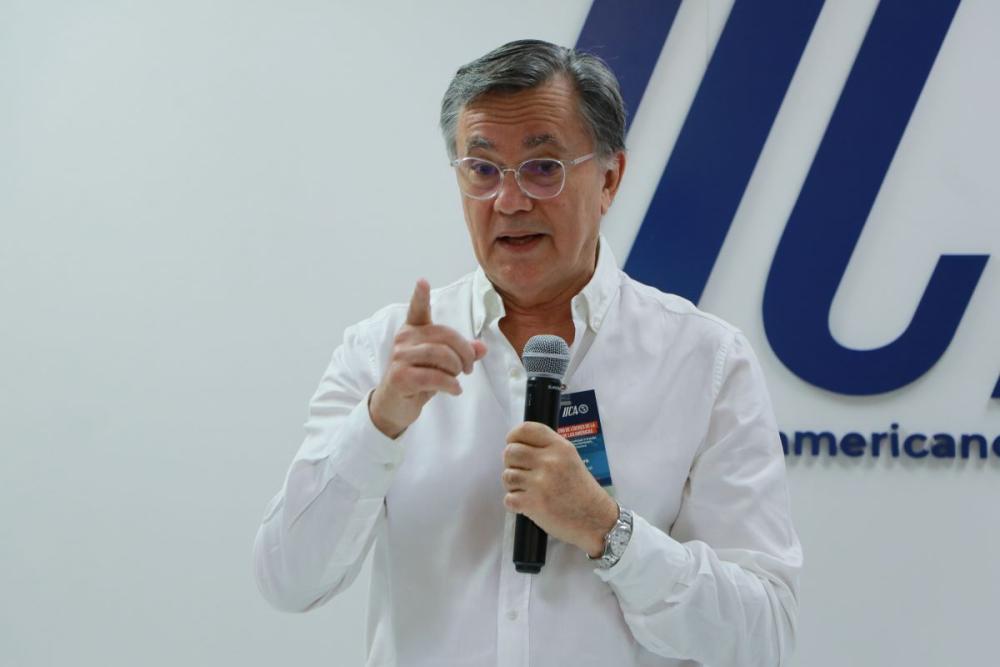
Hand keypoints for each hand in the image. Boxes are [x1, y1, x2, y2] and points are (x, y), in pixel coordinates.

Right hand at [369, 279, 486, 437]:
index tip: (422, 281)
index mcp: (413, 330)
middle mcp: (403, 339)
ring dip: (456, 369)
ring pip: (440, 355)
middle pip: (445, 336)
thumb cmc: (419, 379)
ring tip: (457, 378)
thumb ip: (461, 353)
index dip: (420, 296)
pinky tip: (454, 390)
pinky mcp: (400, 376)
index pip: (417, 309)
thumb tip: (481, 348)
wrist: (394, 405)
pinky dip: (450, 384)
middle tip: (468, 368)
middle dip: (464, 353)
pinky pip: (434, 376)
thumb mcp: (442, 364)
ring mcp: (399, 357)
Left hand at [501, 422, 618, 555]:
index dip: (514, 436)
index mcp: (560, 447)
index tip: (513, 444)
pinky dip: (515, 503)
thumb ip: (547, 449)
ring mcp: (540, 483)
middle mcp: (549, 462)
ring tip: (527, 490)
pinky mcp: (532, 504)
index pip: (526, 429)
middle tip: (522, 472)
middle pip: (511, 451)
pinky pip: (508, 498)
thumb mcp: (571, 459)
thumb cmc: (582, 491)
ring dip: (512, 484)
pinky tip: (528, 504)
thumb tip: (517, 445)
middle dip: (511, 463)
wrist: (595, 520)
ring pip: (507, 475)